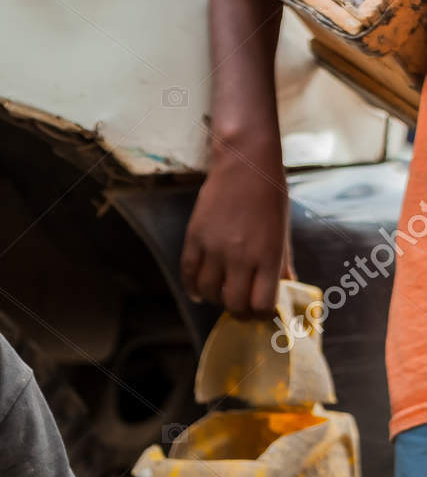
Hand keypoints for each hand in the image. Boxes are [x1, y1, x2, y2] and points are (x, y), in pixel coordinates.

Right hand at [181, 141, 291, 318]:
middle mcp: (241, 255)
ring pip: (209, 293)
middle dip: (238, 312)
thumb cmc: (269, 194)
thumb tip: (288, 288)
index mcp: (268, 254)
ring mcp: (215, 247)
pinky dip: (193, 288)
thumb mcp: (282, 230)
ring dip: (215, 299)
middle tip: (240, 307)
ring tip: (221, 293)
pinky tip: (199, 292)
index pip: (261, 304)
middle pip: (233, 304)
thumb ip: (282, 263)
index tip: (261, 312)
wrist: (245, 162)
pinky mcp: (195, 238)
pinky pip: (189, 274)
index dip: (261, 315)